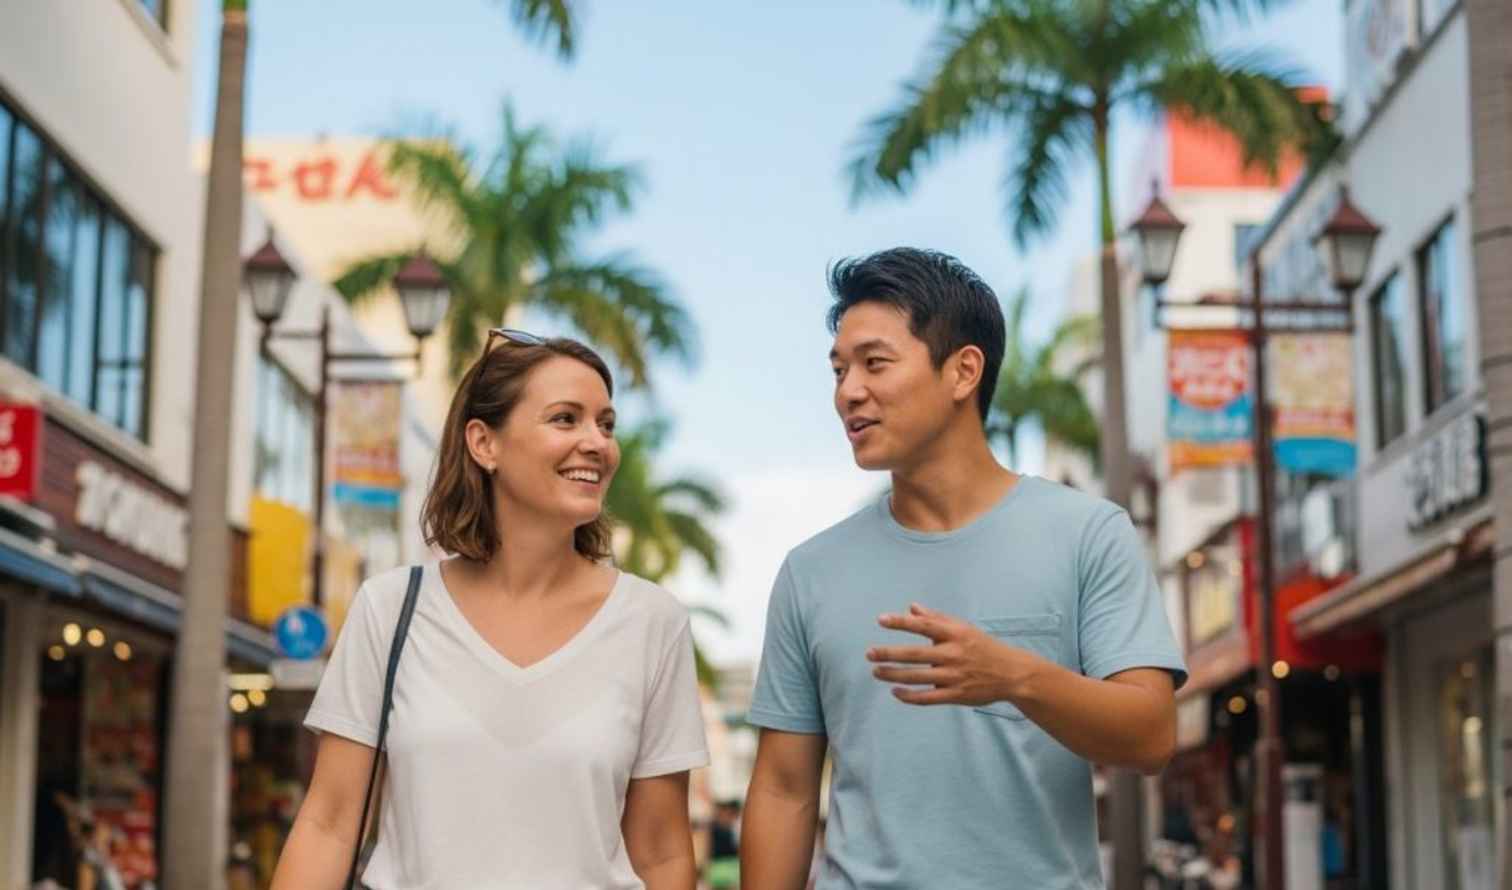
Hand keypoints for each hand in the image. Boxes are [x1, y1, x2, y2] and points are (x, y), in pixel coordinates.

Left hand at [866, 603, 1040, 706]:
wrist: (1013, 673)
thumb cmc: (983, 647)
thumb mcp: (963, 628)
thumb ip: (936, 618)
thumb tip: (912, 607)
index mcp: (955, 634)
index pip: (924, 626)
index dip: (901, 622)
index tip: (881, 620)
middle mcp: (953, 654)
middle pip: (915, 654)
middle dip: (890, 653)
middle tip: (870, 653)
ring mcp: (954, 676)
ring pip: (918, 677)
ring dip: (894, 674)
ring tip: (876, 671)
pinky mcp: (956, 695)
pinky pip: (928, 697)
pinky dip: (909, 696)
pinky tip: (895, 691)